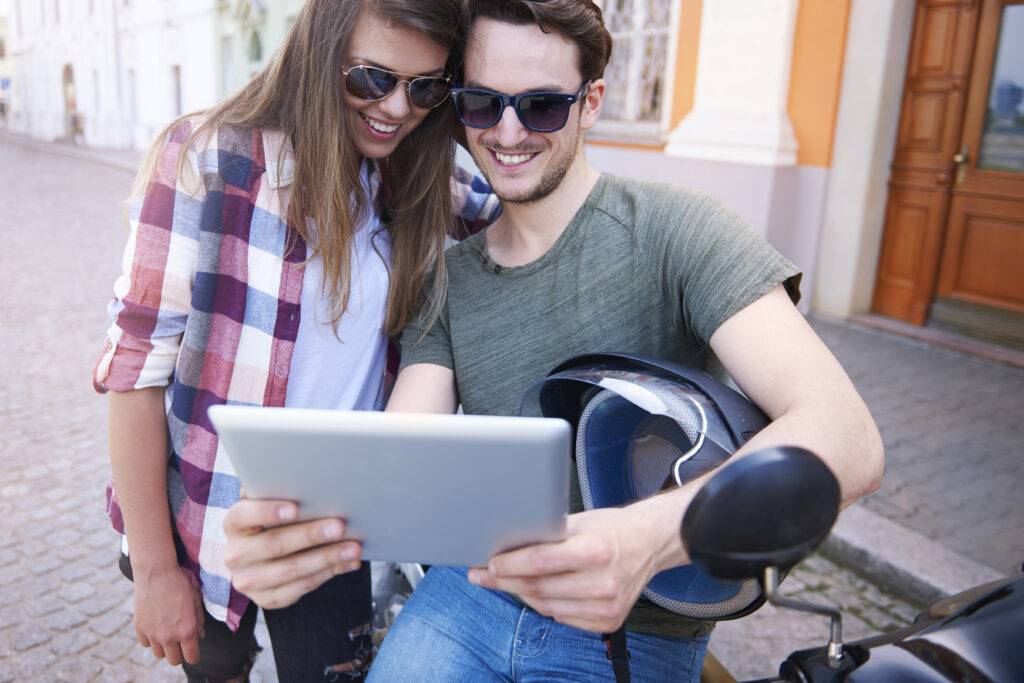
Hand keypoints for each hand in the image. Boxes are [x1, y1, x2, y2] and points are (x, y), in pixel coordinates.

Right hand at [132, 564, 204, 665]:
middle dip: (179, 653)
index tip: (194, 651)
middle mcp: (168, 636)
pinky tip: (156, 627)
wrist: (156, 572)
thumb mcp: (196, 601)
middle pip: (174, 660)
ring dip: (165, 647)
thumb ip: (199, 621)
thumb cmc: (180, 584)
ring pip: (159, 654)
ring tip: (168, 633)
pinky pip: (146, 644)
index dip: (194, 656)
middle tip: (181, 642)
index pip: (192, 657)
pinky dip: (151, 639)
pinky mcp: (139, 628)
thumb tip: (199, 636)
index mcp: (186, 630)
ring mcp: (152, 634)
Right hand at [222, 499, 362, 608]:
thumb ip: (278, 492)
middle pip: (274, 545)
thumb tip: (308, 480)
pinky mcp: (266, 599)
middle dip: (310, 535)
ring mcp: (248, 581)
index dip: (267, 511)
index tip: (295, 508)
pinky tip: (348, 563)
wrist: (258, 558)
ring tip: (353, 548)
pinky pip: (300, 588)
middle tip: (340, 526)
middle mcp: (235, 554)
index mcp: (233, 524)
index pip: (243, 515)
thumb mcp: (268, 504)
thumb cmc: (272, 521)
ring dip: (327, 558)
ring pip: (291, 570)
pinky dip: (328, 574)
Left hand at [467, 506, 661, 632]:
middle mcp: (603, 582)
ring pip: (547, 606)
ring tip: (509, 581)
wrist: (649, 543)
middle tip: (484, 575)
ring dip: (523, 594)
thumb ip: (547, 534)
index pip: (539, 562)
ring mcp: (607, 605)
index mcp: (594, 550)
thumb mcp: (579, 521)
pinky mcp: (608, 620)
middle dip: (505, 581)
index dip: (509, 565)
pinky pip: (562, 618)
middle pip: (538, 587)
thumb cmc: (610, 529)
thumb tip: (506, 546)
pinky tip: (540, 592)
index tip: (489, 564)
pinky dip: (546, 605)